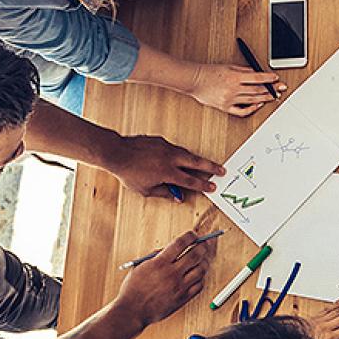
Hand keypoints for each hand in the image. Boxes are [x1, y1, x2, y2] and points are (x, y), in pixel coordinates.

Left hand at [106, 134, 225, 199]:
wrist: (116, 152)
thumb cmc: (129, 173)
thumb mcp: (145, 190)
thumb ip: (164, 193)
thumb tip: (177, 197)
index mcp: (168, 173)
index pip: (191, 181)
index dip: (203, 185)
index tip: (213, 187)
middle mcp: (171, 158)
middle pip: (197, 163)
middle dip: (211, 167)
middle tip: (222, 170)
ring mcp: (167, 148)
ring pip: (187, 154)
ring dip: (196, 159)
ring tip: (203, 164)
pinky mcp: (161, 140)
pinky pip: (174, 148)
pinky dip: (178, 154)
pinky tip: (176, 158)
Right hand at [116, 230, 211, 329]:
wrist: (132, 311)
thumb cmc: (133, 289)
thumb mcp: (141, 266)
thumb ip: (156, 256)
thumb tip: (171, 247)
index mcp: (160, 263)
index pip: (181, 243)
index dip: (190, 236)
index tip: (193, 235)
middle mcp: (172, 274)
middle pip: (196, 254)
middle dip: (203, 246)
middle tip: (204, 243)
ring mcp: (179, 286)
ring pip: (201, 270)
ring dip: (204, 261)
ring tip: (203, 258)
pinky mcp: (182, 298)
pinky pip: (199, 285)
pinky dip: (201, 278)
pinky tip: (199, 275)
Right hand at [188, 62, 284, 115]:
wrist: (194, 80)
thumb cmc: (210, 72)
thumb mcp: (228, 67)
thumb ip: (244, 70)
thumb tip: (257, 72)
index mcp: (234, 77)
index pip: (257, 78)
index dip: (269, 79)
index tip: (276, 79)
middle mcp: (233, 89)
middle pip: (257, 90)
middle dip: (271, 89)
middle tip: (280, 89)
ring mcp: (230, 99)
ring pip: (252, 100)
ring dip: (265, 98)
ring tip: (274, 97)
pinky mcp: (225, 107)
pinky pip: (241, 111)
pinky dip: (251, 109)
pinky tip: (258, 105)